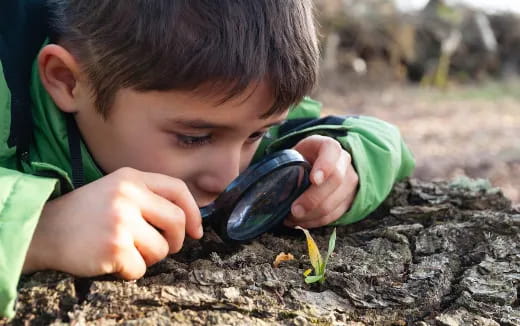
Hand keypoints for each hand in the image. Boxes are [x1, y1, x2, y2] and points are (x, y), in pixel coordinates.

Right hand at [23, 167, 201, 279]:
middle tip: (163, 247)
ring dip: (149, 258)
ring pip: (161, 249)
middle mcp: (128, 196)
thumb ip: (149, 197)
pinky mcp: (114, 247)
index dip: (193, 212)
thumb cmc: (86, 213)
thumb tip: (189, 222)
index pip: (178, 189)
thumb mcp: (116, 190)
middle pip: (176, 221)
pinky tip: (111, 260)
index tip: (196, 231)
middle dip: (175, 240)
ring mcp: (121, 221)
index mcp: (131, 178)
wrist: (44, 229)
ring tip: (127, 251)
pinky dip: (129, 271)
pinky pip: (140, 269)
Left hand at [286, 135, 358, 227]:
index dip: (325, 165)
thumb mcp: (292, 154)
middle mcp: (344, 161)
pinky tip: (300, 222)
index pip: (331, 150)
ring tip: (292, 218)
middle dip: (314, 198)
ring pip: (335, 202)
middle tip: (294, 210)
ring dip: (312, 214)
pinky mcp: (348, 200)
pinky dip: (315, 221)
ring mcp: (349, 181)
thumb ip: (285, 166)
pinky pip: (334, 215)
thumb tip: (271, 189)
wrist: (316, 165)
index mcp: (328, 146)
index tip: (314, 180)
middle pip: (336, 180)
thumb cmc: (301, 159)